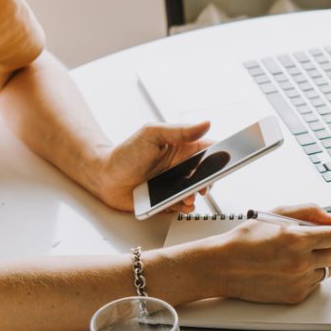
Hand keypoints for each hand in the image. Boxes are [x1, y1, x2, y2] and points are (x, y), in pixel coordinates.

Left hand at [92, 121, 211, 211]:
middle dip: (208, 182)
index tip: (225, 160)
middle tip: (203, 185)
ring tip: (189, 197)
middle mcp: (181, 166)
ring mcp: (175, 184)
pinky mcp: (169, 200)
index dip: (220, 155)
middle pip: (207, 174)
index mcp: (181, 148)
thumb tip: (205, 124)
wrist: (105, 178)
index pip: (209, 150)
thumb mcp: (152, 134)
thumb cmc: (125, 154)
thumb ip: (180, 130)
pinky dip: (186, 207)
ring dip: (196, 196)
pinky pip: (184, 205)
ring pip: (196, 192)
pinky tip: (182, 205)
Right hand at [208, 204, 330, 304]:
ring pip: (329, 269)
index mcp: (297, 240)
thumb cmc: (245, 240)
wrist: (223, 266)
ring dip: (323, 259)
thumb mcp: (277, 214)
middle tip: (322, 239)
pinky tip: (293, 267)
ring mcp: (299, 281)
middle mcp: (300, 263)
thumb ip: (309, 212)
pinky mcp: (295, 295)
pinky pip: (316, 283)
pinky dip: (310, 274)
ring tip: (304, 253)